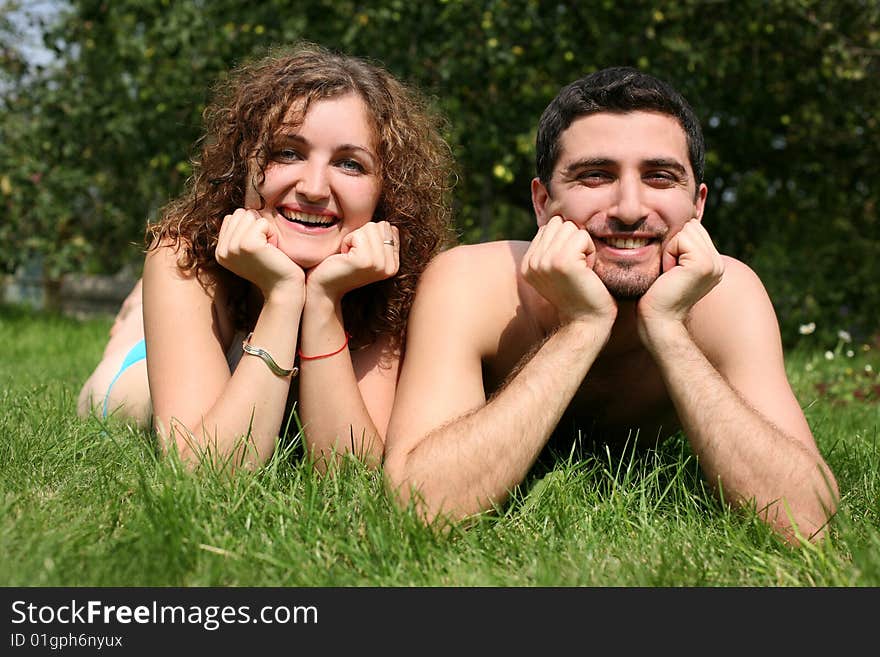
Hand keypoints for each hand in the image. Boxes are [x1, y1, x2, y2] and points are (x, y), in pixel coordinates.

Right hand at [215, 208, 305, 300]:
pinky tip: (272, 250)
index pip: (233, 217)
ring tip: (268, 249)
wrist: (284, 288)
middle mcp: (222, 250)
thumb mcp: (250, 249)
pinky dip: (272, 233)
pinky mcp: (247, 245)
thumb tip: (241, 211)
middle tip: (265, 249)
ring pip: (250, 215)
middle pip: (240, 213)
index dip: (251, 228)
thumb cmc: (273, 266)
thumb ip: (240, 233)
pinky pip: (262, 222)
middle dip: (257, 226)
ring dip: (265, 230)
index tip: (258, 249)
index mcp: (220, 251)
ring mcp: (233, 248)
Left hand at [306, 221, 399, 301]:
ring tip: (349, 255)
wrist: (325, 289)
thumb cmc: (342, 266)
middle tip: (353, 254)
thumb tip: (387, 224)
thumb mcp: (368, 253)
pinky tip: (344, 256)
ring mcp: (379, 264)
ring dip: (354, 237)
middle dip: (362, 235)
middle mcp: (390, 266)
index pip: (390, 229)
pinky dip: (346, 241)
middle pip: (381, 226)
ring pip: (370, 228)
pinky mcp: (366, 261)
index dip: (370, 235)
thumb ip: (380, 240)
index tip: (361, 252)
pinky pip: (358, 234)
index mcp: (394, 264)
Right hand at [521, 216, 616, 325]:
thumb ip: (551, 248)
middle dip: (574, 240)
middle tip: (579, 267)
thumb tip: (559, 219)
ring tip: (583, 269)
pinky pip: (582, 236)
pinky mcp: (561, 261)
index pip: (549, 227)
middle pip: (559, 223)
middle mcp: (531, 262)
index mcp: (527, 263)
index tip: (571, 267)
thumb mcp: (557, 271)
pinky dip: (591, 250)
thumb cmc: (580, 294)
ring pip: (570, 227)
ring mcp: (544, 261)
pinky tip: (588, 271)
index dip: (566, 242)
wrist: (586, 322)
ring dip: (583, 245)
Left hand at [637, 218, 723, 336]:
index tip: (670, 269)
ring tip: (669, 273)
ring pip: (686, 230)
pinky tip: (669, 273)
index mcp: (713, 263)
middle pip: (691, 226)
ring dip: (670, 249)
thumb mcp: (673, 266)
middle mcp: (719, 263)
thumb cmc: (656, 295)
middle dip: (673, 244)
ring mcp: (715, 264)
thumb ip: (681, 248)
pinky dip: (668, 253)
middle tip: (669, 272)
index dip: (674, 243)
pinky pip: (680, 239)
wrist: (658, 320)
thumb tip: (677, 223)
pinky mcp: (704, 264)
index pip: (693, 229)